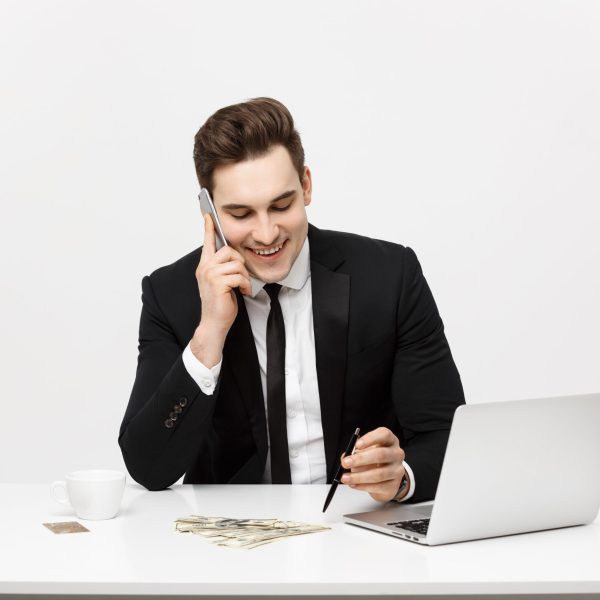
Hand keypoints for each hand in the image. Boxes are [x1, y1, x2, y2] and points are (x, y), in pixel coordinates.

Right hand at [190, 215, 251, 366]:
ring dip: (244, 277)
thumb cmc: (220, 303)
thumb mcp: (221, 281)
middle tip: (241, 279)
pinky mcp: (218, 282)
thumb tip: (233, 257)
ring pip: (237, 264)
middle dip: (240, 264)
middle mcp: (205, 267)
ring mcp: (210, 274)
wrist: (214, 322)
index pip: (207, 242)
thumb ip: (223, 267)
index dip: (208, 227)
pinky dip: (245, 285)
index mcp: (205, 265)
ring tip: (241, 288)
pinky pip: (239, 275)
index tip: (208, 213)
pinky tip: (242, 292)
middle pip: (229, 251)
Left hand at [340, 427, 405, 502]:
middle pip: (381, 454)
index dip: (370, 439)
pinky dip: (363, 486)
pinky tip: (353, 484)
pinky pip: (378, 487)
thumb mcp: (365, 451)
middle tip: (346, 463)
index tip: (356, 445)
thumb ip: (354, 452)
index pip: (384, 434)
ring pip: (379, 474)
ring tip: (345, 477)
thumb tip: (346, 457)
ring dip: (359, 476)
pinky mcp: (394, 485)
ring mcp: (397, 470)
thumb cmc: (373, 459)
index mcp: (390, 440)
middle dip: (361, 459)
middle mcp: (396, 454)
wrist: (386, 477)